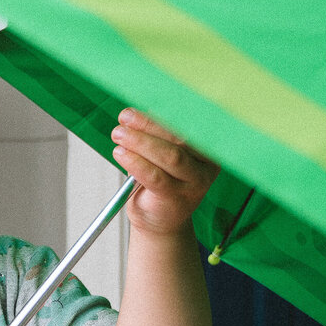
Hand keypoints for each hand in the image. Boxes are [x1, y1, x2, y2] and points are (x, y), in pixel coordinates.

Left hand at [112, 109, 217, 236]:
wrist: (158, 220)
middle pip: (181, 137)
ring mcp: (195, 183)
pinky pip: (156, 177)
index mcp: (207, 146)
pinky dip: (136, 162)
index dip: (165, 112)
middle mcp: (207, 165)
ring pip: (171, 156)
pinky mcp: (178, 199)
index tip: (142, 105)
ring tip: (119, 134)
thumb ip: (155, 135)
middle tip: (125, 117)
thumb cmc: (159, 181)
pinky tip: (121, 153)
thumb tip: (137, 111)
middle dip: (149, 124)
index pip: (189, 123)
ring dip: (141, 141)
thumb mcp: (160, 153)